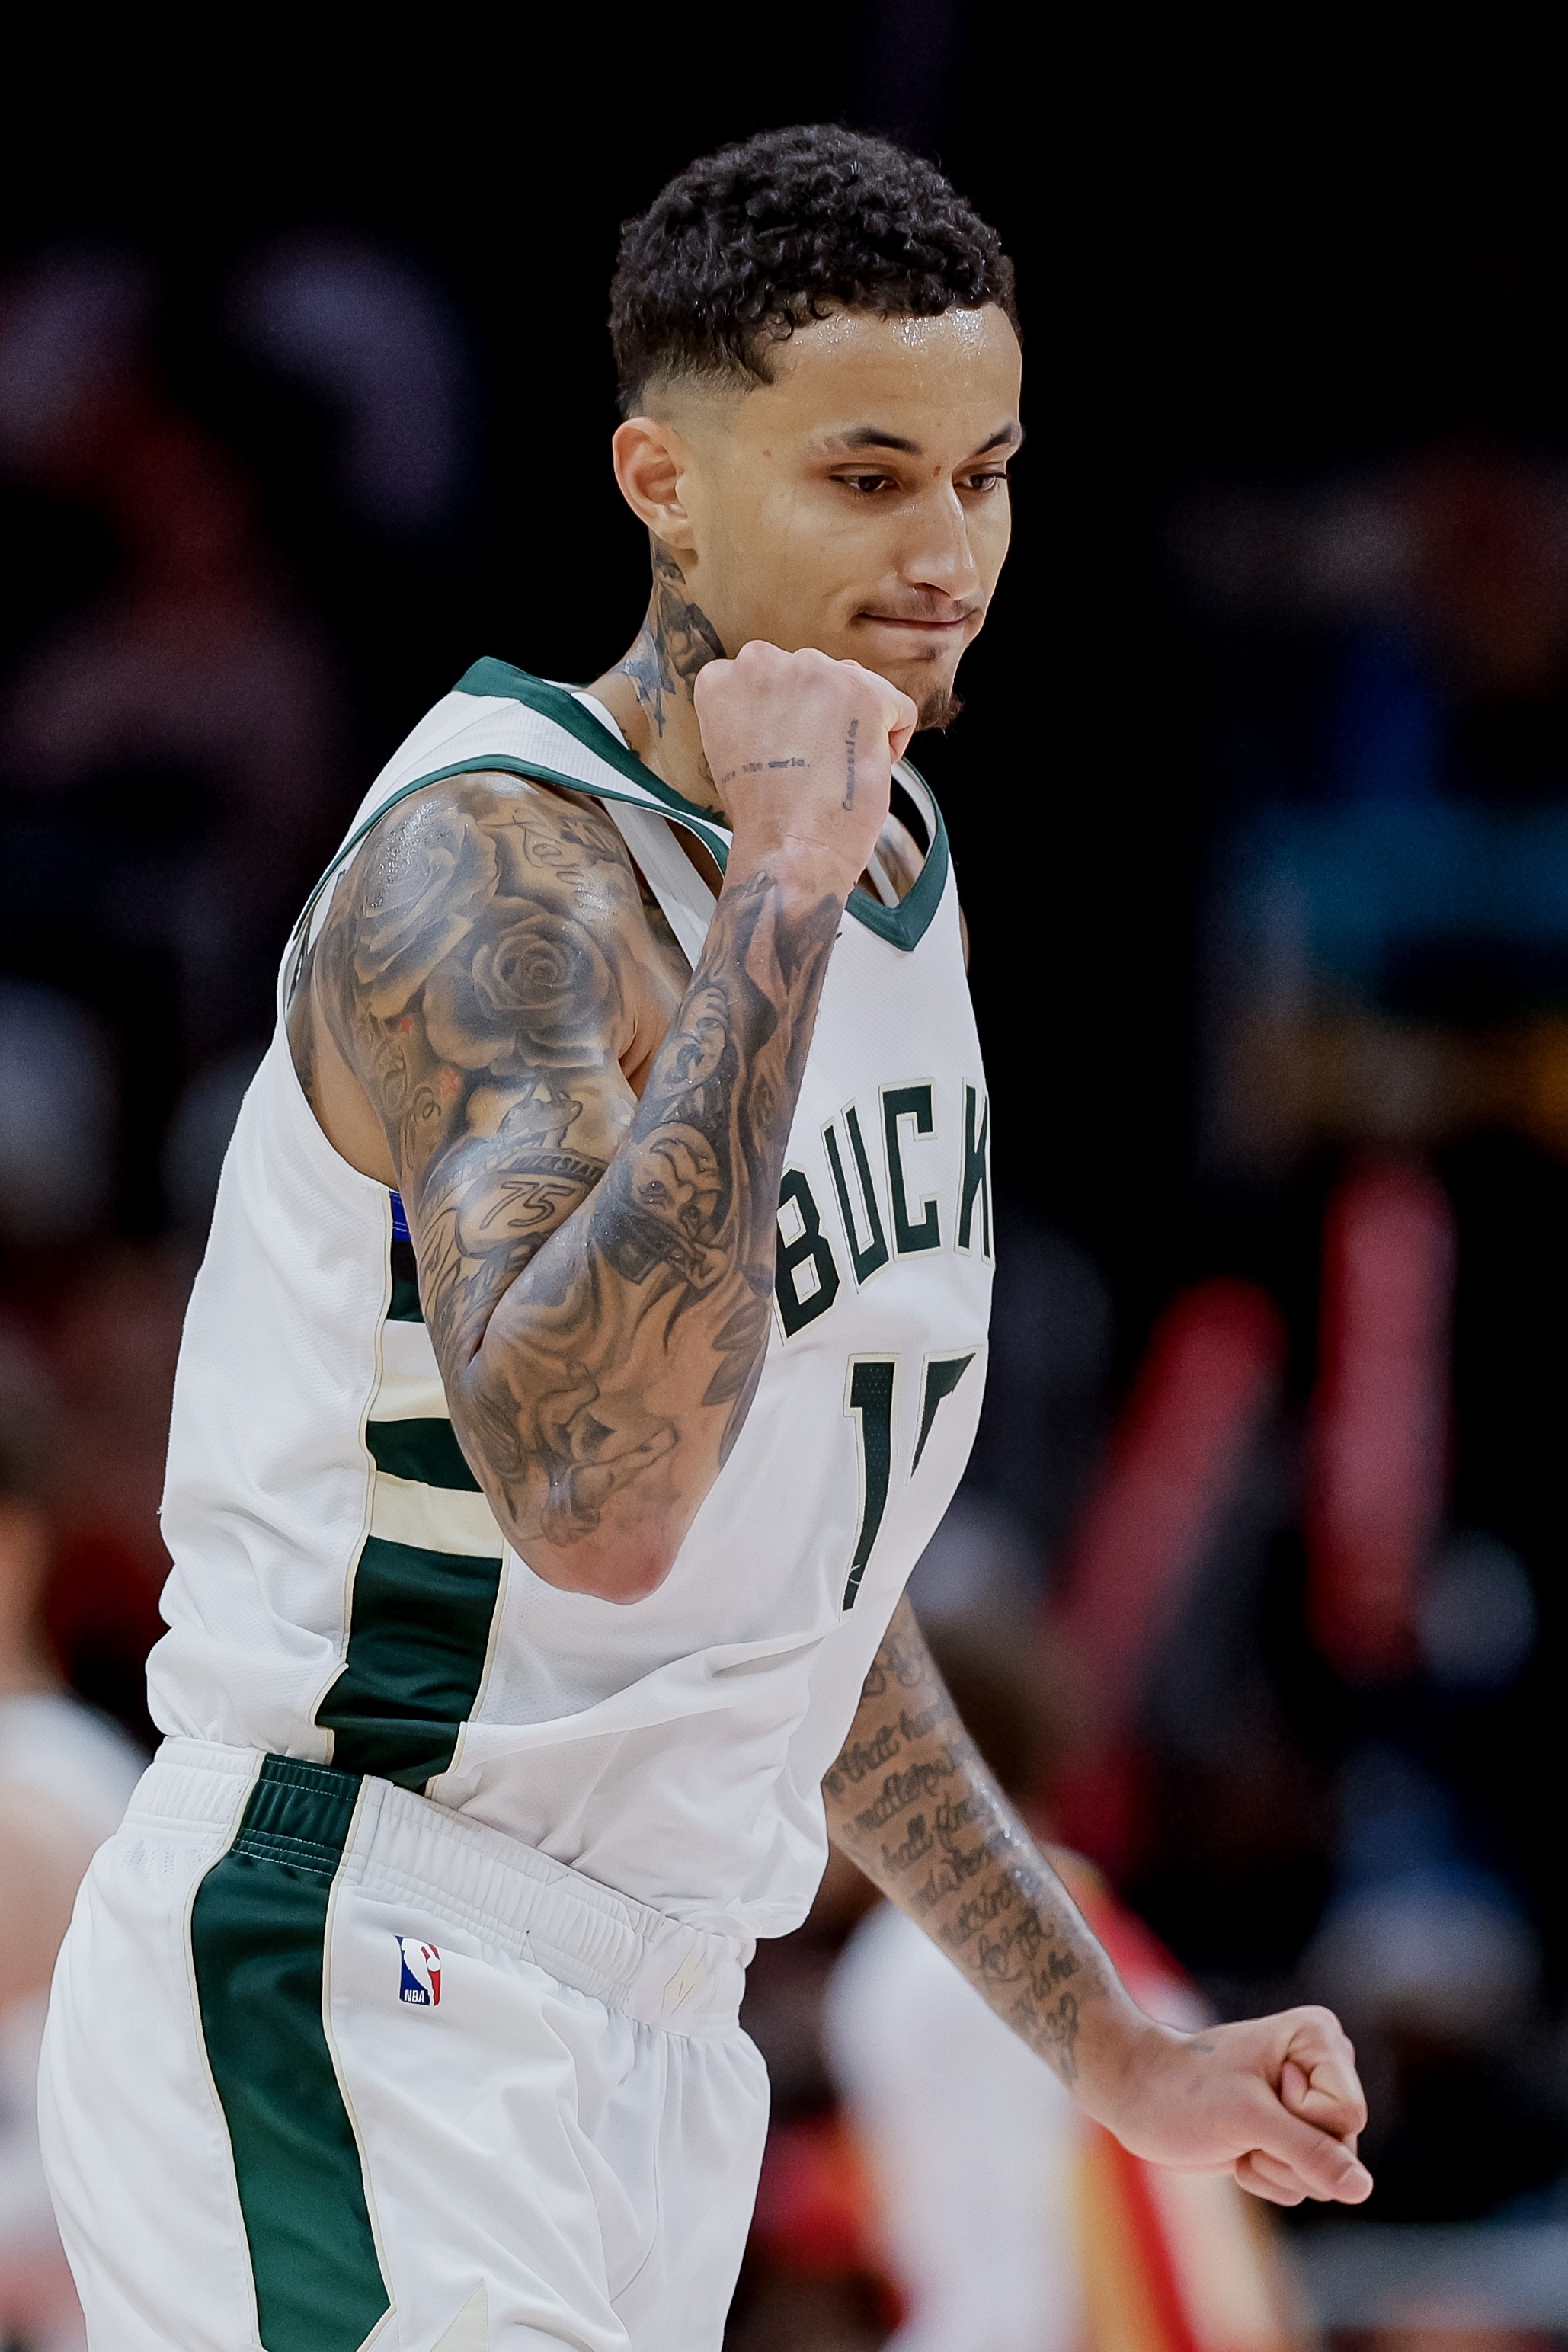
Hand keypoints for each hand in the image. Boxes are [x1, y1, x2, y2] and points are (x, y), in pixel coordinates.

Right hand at [694, 641, 917, 896]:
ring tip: (833, 770)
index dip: (787, 721)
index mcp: (724, 677)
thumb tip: (791, 706)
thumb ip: (757, 712)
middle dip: (822, 716)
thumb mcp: (735, 749)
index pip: (773, 680)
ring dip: (854, 725)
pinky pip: (898, 708)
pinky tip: (862, 771)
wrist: (787, 847)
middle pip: (816, 678)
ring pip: (855, 687)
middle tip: (811, 764)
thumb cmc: (764, 814)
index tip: (786, 750)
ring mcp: (816, 672)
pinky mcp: (864, 693)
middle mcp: (764, 661)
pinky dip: (890, 742)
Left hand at [1086, 2004, 1371, 2207]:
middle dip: (1287, 2152)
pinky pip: (1306, 2185)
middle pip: (1344, 2148)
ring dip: (1274, 2168)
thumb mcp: (1248, 2119)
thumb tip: (1362, 2188)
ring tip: (1238, 2135)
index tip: (1255, 2091)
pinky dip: (1267, 2178)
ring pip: (1328, 2175)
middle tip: (1243, 2121)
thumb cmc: (1185, 2093)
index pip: (1347, 2116)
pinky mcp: (1294, 2137)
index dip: (1300, 2120)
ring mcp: (1311, 2104)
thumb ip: (1310, 2152)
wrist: (1138, 2097)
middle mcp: (1324, 2067)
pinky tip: (1238, 2150)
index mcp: (1320, 2038)